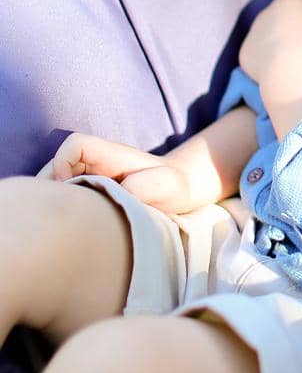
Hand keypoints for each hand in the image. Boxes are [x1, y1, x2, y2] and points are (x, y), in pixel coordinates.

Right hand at [49, 133, 201, 214]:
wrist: (179, 195)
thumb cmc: (172, 187)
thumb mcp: (167, 185)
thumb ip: (146, 186)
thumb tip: (121, 194)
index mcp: (109, 155)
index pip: (75, 145)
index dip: (64, 162)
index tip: (69, 187)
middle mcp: (94, 164)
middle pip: (55, 165)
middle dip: (51, 187)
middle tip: (59, 214)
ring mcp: (89, 178)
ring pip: (56, 183)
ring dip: (56, 201)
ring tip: (64, 222)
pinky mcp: (89, 195)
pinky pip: (66, 199)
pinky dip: (63, 210)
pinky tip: (72, 227)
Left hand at [238, 0, 301, 82]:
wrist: (289, 65)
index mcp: (289, 1)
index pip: (301, 12)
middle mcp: (267, 12)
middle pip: (283, 26)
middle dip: (292, 37)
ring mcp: (253, 33)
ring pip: (269, 43)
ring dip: (278, 51)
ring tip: (293, 67)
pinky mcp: (244, 54)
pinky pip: (258, 60)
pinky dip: (267, 66)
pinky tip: (279, 74)